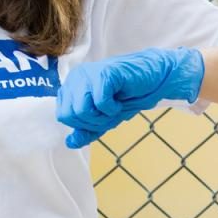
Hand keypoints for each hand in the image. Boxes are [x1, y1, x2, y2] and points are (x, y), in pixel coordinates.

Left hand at [59, 47, 204, 148]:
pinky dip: (113, 108)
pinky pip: (100, 103)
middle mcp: (75, 77)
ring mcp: (88, 74)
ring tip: (115, 107)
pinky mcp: (103, 74)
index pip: (64, 115)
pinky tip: (120, 99)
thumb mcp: (105, 118)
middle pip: (71, 115)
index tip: (102, 116)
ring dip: (102, 116)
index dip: (84, 124)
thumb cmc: (128, 95)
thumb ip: (87, 130)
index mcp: (71, 86)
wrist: (154, 79)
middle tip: (111, 112)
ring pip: (82, 111)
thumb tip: (70, 143)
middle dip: (94, 122)